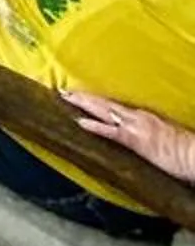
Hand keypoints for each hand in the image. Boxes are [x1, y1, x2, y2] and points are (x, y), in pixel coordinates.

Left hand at [60, 91, 194, 186]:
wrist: (194, 154)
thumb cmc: (183, 148)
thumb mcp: (162, 134)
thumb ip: (146, 131)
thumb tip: (134, 132)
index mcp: (143, 116)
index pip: (114, 106)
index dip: (96, 100)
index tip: (80, 94)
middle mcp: (137, 117)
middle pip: (106, 104)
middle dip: (85, 98)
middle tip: (64, 90)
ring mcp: (136, 126)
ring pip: (105, 111)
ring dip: (85, 104)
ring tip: (67, 97)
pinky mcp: (136, 140)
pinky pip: (112, 132)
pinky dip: (95, 126)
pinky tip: (80, 122)